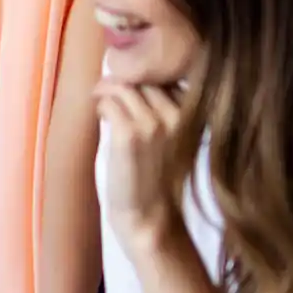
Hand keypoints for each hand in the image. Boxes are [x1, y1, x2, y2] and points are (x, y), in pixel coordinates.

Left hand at [94, 79, 185, 255]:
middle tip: (108, 89)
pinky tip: (100, 115)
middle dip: (124, 78)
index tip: (130, 82)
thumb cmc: (157, 177)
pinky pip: (109, 102)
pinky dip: (101, 104)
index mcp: (193, 116)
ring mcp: (153, 124)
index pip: (167, 75)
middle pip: (145, 76)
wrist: (149, 216)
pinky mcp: (129, 134)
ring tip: (101, 100)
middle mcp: (177, 116)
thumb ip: (165, 109)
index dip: (145, 75)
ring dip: (107, 89)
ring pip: (124, 86)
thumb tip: (139, 80)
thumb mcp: (172, 138)